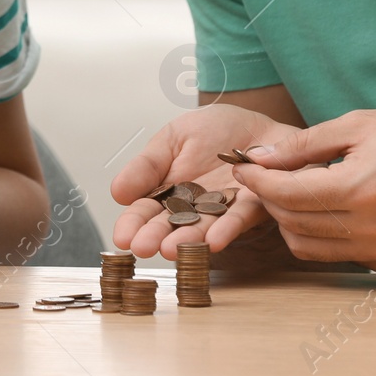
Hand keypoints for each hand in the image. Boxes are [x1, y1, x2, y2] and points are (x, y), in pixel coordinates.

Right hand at [111, 104, 302, 259]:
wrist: (257, 125)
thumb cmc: (216, 130)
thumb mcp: (172, 138)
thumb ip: (146, 166)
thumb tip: (117, 193)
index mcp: (169, 191)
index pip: (146, 210)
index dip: (133, 224)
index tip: (122, 238)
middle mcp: (194, 207)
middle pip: (170, 224)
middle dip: (155, 237)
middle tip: (142, 248)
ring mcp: (222, 210)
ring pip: (201, 227)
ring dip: (186, 239)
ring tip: (170, 249)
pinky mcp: (253, 206)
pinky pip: (239, 218)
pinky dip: (226, 230)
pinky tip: (212, 240)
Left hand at [237, 107, 375, 272]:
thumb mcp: (358, 124)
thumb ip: (304, 144)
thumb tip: (259, 157)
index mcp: (362, 189)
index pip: (288, 194)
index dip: (257, 180)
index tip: (241, 165)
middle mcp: (370, 229)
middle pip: (292, 222)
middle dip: (269, 198)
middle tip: (262, 174)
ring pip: (306, 246)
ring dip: (288, 219)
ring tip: (290, 189)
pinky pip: (332, 253)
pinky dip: (316, 232)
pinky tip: (321, 205)